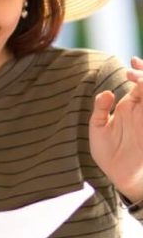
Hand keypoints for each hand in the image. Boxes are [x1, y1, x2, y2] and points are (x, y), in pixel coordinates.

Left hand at [89, 56, 142, 200]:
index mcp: (129, 106)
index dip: (139, 70)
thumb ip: (100, 109)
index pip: (138, 82)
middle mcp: (141, 110)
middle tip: (132, 72)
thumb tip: (106, 92)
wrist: (117, 176)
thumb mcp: (98, 128)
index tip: (132, 61)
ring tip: (139, 80)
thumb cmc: (108, 152)